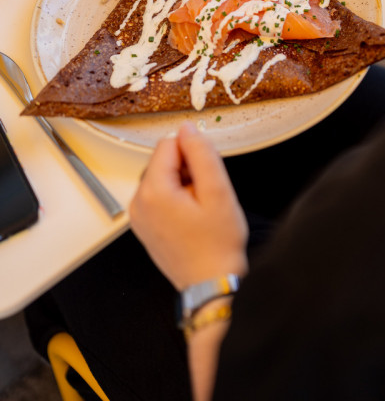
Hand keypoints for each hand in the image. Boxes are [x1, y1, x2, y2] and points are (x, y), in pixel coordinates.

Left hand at [130, 123, 247, 289]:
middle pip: (164, 160)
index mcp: (153, 191)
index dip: (193, 153)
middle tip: (206, 197)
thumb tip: (187, 128)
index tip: (206, 177)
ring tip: (199, 210)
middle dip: (188, 169)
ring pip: (163, 177)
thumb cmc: (217, 245)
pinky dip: (177, 199)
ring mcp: (138, 216)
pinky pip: (159, 196)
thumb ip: (202, 153)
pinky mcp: (144, 225)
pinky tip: (192, 218)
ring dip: (183, 185)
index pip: (169, 143)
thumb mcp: (218, 191)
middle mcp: (138, 202)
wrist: (211, 285)